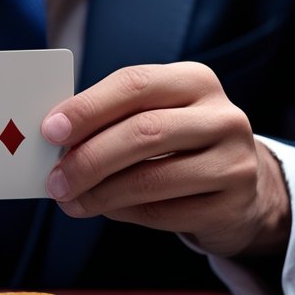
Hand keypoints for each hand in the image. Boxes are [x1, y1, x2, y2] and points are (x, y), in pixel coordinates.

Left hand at [40, 63, 289, 257]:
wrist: (244, 188)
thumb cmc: (181, 145)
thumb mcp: (158, 115)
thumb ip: (114, 119)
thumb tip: (55, 139)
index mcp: (196, 81)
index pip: (135, 84)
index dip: (88, 107)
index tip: (50, 131)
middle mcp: (223, 116)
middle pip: (143, 132)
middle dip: (89, 158)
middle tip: (54, 180)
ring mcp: (234, 162)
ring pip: (151, 178)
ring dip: (99, 193)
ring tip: (70, 201)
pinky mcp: (232, 206)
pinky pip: (163, 213)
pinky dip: (123, 213)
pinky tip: (104, 210)